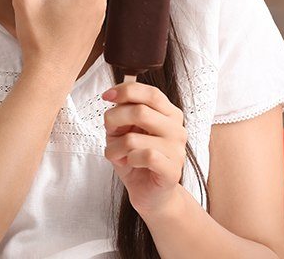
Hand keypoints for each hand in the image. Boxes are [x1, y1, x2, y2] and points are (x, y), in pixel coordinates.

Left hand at [102, 81, 186, 216]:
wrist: (148, 193)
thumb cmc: (136, 158)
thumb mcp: (125, 130)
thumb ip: (122, 112)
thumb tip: (114, 98)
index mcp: (169, 114)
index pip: (150, 93)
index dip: (126, 91)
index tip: (106, 96)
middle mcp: (177, 129)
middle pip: (140, 111)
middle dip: (115, 119)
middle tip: (109, 131)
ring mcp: (177, 150)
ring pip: (134, 138)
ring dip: (116, 147)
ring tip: (117, 154)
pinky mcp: (172, 170)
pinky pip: (144, 156)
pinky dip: (129, 159)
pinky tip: (130, 163)